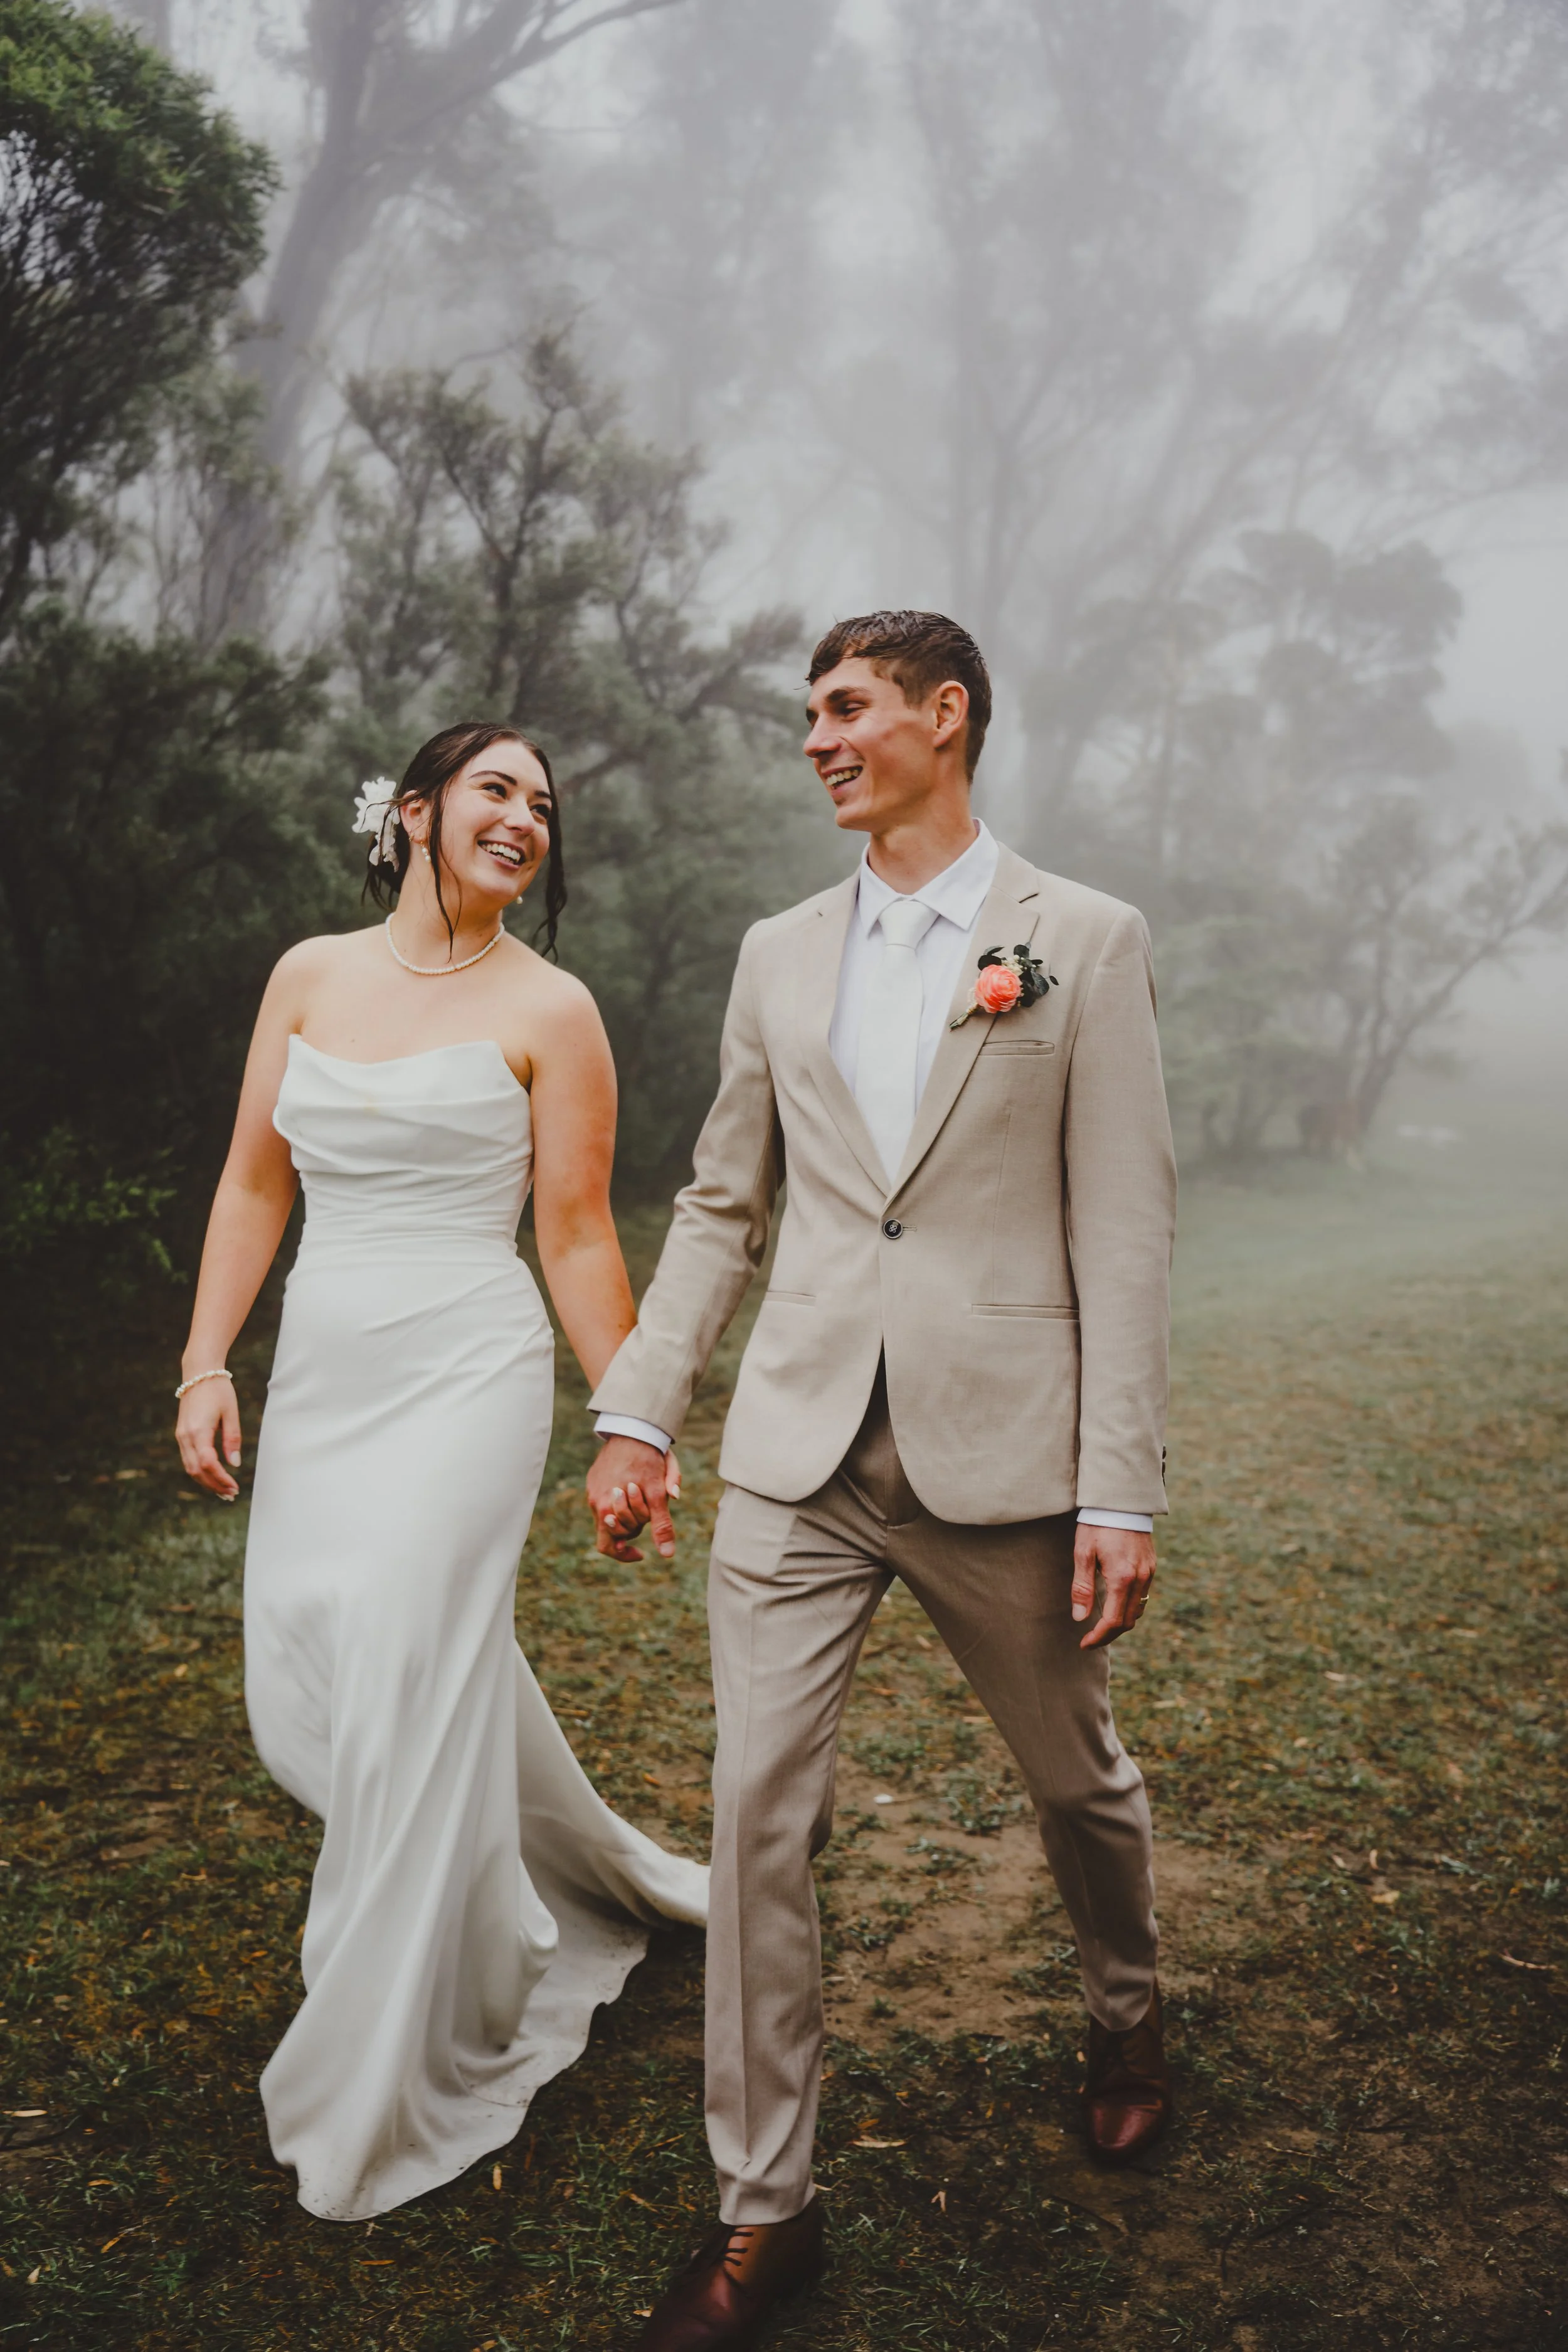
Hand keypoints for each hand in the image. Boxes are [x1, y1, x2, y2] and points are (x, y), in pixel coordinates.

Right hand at [176, 1377, 241, 1501]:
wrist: (199, 1372)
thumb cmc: (219, 1390)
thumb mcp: (231, 1412)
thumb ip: (232, 1439)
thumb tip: (234, 1463)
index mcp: (198, 1430)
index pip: (208, 1463)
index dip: (221, 1478)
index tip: (235, 1487)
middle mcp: (185, 1436)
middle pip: (197, 1470)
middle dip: (214, 1485)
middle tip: (231, 1494)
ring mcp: (181, 1436)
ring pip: (190, 1467)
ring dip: (206, 1482)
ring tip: (223, 1491)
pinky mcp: (181, 1434)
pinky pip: (188, 1459)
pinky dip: (200, 1471)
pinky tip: (213, 1476)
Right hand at [587, 1436, 680, 1562]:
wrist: (633, 1427)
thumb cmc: (649, 1459)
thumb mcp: (659, 1493)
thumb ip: (662, 1525)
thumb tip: (667, 1554)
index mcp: (607, 1508)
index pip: (609, 1547)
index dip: (625, 1554)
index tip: (641, 1553)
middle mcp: (596, 1501)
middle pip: (614, 1531)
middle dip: (634, 1527)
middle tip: (649, 1510)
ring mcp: (593, 1490)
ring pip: (611, 1515)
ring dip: (628, 1513)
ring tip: (641, 1494)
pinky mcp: (594, 1479)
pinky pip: (606, 1499)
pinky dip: (620, 1499)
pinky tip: (633, 1484)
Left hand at [1071, 1524, 1154, 1648]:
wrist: (1122, 1501)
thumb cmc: (1098, 1524)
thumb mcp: (1083, 1553)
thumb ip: (1082, 1587)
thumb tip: (1080, 1618)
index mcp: (1122, 1578)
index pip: (1113, 1621)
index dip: (1098, 1637)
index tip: (1084, 1644)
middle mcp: (1140, 1579)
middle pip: (1128, 1621)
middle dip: (1109, 1634)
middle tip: (1090, 1639)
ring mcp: (1149, 1573)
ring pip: (1138, 1611)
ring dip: (1120, 1623)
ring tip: (1100, 1626)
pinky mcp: (1151, 1566)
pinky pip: (1143, 1596)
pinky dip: (1129, 1608)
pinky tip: (1114, 1605)